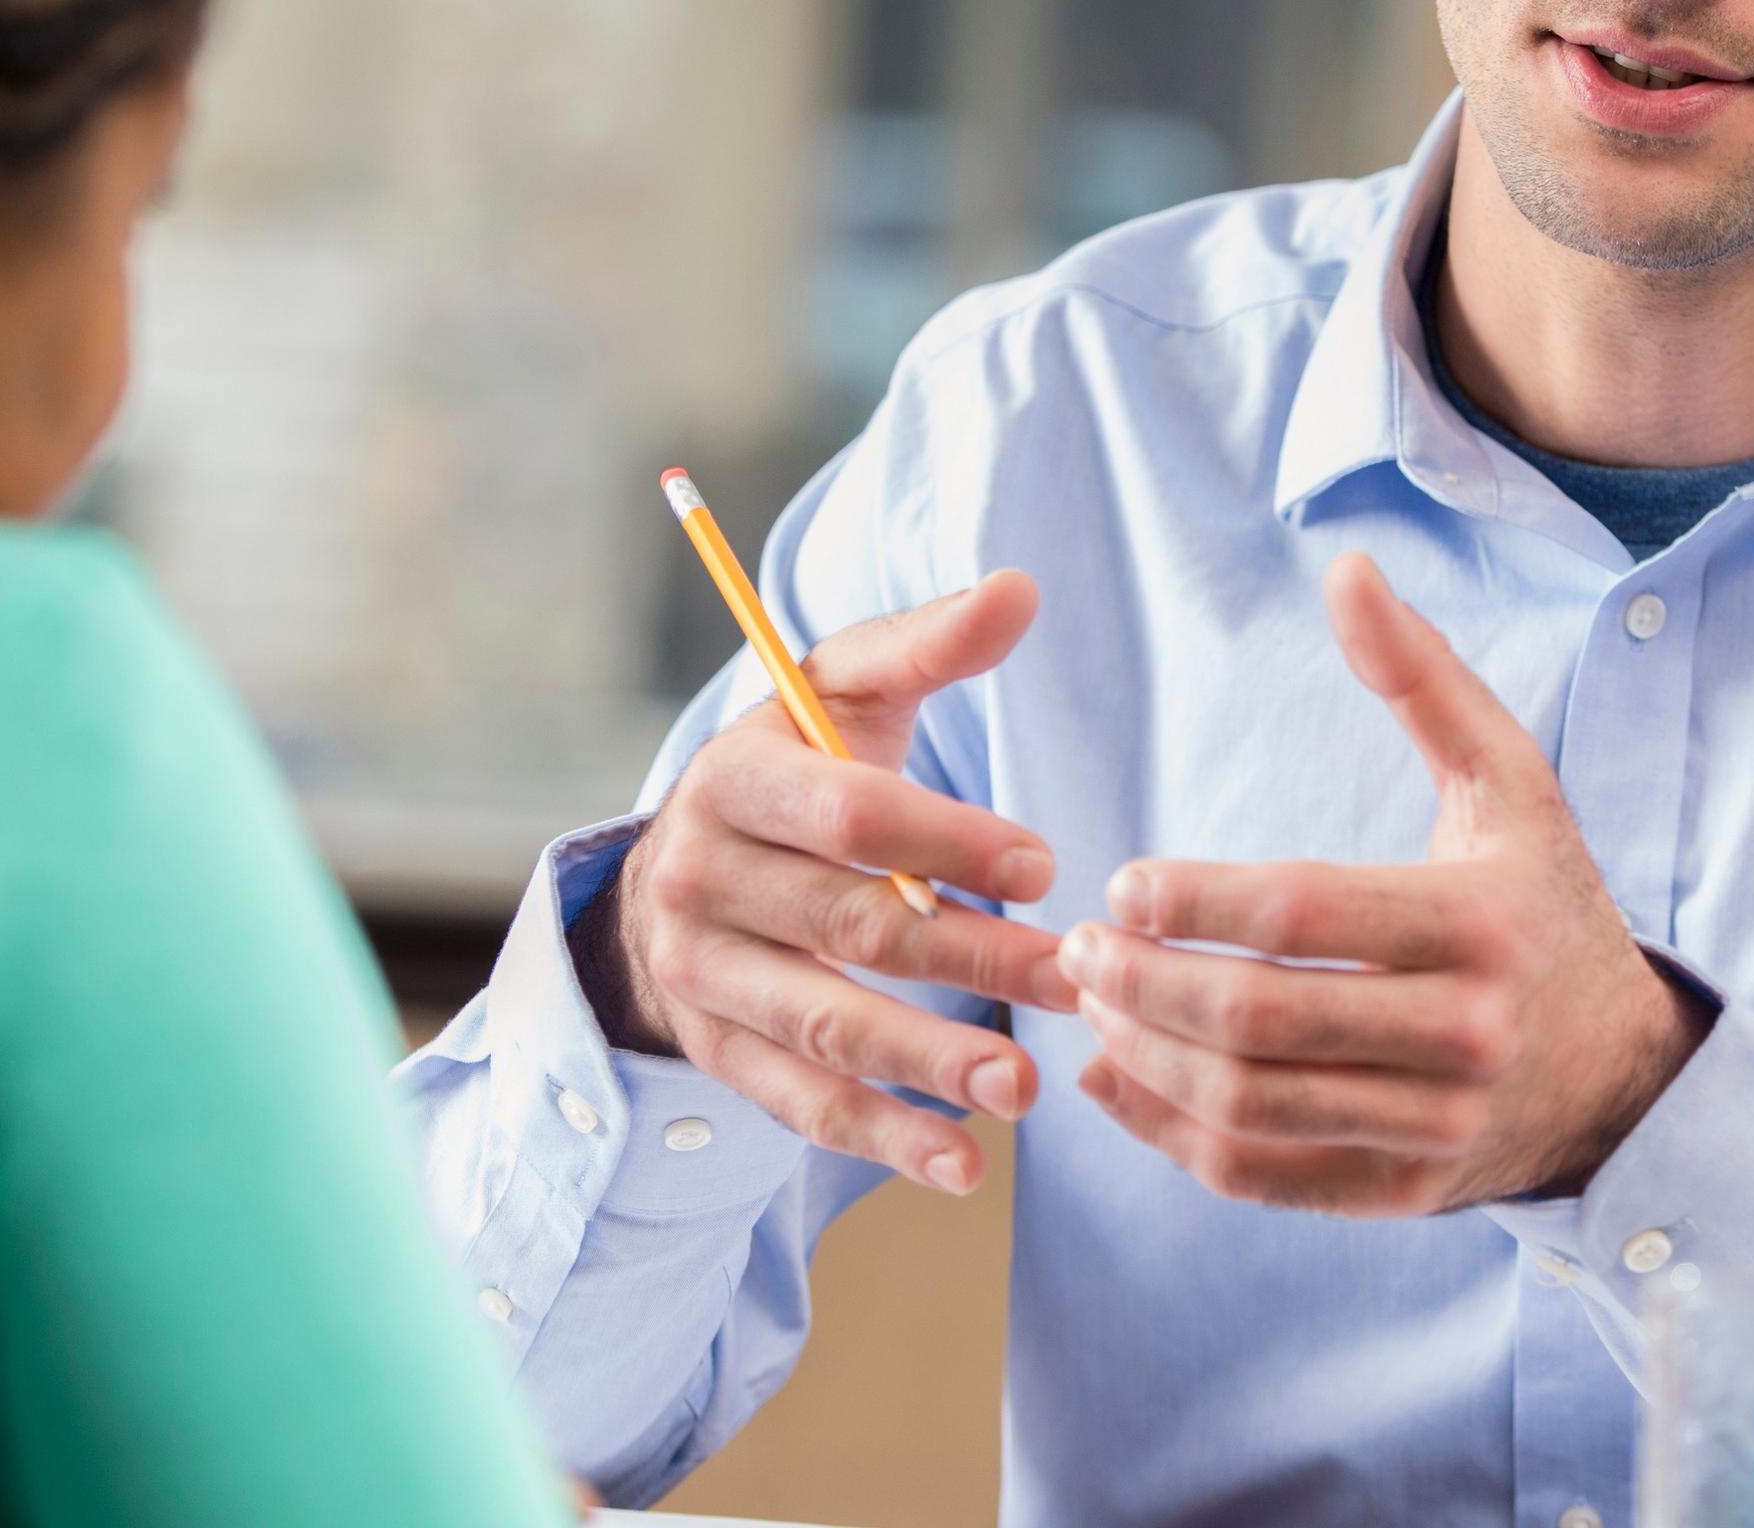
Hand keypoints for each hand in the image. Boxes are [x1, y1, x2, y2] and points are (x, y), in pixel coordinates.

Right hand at [572, 570, 1075, 1194]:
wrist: (682, 868)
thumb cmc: (796, 771)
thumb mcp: (844, 694)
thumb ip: (931, 644)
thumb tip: (1022, 589)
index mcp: (736, 780)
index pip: (847, 816)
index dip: (947, 841)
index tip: (1044, 867)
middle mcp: (701, 879)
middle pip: (848, 927)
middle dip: (967, 957)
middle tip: (1072, 980)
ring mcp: (702, 975)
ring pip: (823, 1025)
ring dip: (928, 1061)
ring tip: (1025, 1085)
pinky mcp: (716, 1052)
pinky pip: (800, 1106)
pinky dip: (882, 1138)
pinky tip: (964, 1164)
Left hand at [1059, 553, 1707, 1214]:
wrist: (1627, 1073)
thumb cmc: (1544, 904)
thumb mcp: (1511, 782)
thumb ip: (1423, 678)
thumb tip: (1346, 571)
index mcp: (1480, 925)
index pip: (1301, 914)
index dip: (1192, 902)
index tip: (1121, 884)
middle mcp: (1465, 1035)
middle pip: (1260, 1019)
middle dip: (1143, 983)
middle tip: (1080, 947)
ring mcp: (1436, 1126)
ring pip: (1248, 1105)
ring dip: (1144, 1056)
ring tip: (1093, 1002)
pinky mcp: (1405, 1193)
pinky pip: (1260, 1175)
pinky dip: (1170, 1132)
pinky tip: (1118, 1078)